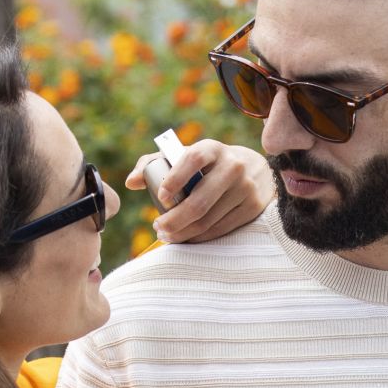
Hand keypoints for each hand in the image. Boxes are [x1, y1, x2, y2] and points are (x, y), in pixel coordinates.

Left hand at [126, 140, 272, 243]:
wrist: (256, 170)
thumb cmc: (208, 165)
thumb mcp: (185, 157)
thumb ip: (153, 165)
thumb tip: (131, 183)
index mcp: (213, 149)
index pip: (193, 159)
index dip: (175, 179)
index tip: (160, 197)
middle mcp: (233, 166)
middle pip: (200, 201)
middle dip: (174, 220)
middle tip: (158, 227)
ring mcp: (245, 188)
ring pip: (208, 220)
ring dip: (183, 233)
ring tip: (167, 235)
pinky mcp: (252, 207)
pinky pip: (220, 229)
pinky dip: (199, 237)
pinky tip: (186, 238)